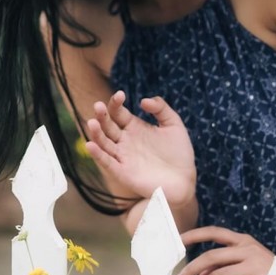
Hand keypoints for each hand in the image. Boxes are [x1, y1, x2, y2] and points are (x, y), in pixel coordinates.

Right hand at [85, 90, 196, 208]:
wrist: (185, 180)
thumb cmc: (179, 152)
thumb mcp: (173, 124)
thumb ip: (161, 108)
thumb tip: (143, 101)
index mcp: (134, 127)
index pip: (118, 112)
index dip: (116, 103)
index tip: (120, 94)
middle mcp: (125, 140)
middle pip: (107, 125)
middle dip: (101, 115)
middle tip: (98, 105)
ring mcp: (123, 156)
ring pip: (103, 143)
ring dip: (96, 133)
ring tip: (92, 122)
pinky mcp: (123, 173)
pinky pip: (107, 163)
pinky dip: (97, 155)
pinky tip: (90, 145)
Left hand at [175, 227, 274, 274]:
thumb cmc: (267, 270)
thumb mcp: (247, 259)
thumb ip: (224, 263)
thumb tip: (198, 274)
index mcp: (243, 240)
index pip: (215, 232)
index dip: (195, 235)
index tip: (179, 241)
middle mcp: (247, 251)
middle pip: (211, 256)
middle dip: (190, 269)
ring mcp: (253, 267)